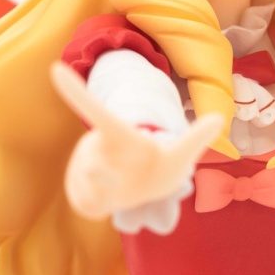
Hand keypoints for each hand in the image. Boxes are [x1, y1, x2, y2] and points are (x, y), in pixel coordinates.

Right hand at [49, 61, 223, 222]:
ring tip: (124, 189)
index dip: (76, 92)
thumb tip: (219, 117)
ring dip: (110, 191)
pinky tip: (114, 201)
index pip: (97, 112)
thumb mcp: (180, 156)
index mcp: (119, 135)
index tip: (55, 67)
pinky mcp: (80, 192)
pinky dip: (103, 207)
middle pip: (96, 158)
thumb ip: (196, 138)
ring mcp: (86, 170)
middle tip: (130, 173)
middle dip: (112, 171)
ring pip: (93, 183)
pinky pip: (89, 203)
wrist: (139, 192)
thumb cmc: (160, 168)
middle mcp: (98, 148)